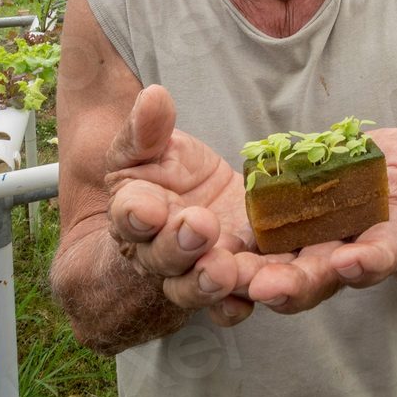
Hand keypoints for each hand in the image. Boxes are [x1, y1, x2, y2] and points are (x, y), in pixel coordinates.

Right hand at [104, 85, 255, 326]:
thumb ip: (149, 129)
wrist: (196, 201)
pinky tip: (266, 292)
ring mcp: (200, 271)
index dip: (136, 214)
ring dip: (214, 282)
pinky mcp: (239, 280)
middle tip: (199, 228)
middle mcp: (162, 253)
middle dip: (180, 246)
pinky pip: (238, 301)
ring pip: (201, 286)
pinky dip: (247, 301)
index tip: (146, 206)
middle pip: (165, 259)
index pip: (130, 216)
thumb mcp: (153, 146)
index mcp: (136, 214)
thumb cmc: (166, 172)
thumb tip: (154, 96)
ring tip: (227, 270)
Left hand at [234, 109, 396, 312]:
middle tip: (269, 287)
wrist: (382, 186)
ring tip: (222, 276)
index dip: (369, 261)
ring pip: (275, 273)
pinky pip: (247, 255)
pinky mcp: (272, 240)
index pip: (379, 256)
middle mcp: (341, 257)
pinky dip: (227, 259)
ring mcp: (304, 252)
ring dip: (250, 278)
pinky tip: (200, 257)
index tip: (354, 260)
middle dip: (295, 284)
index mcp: (383, 241)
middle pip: (318, 278)